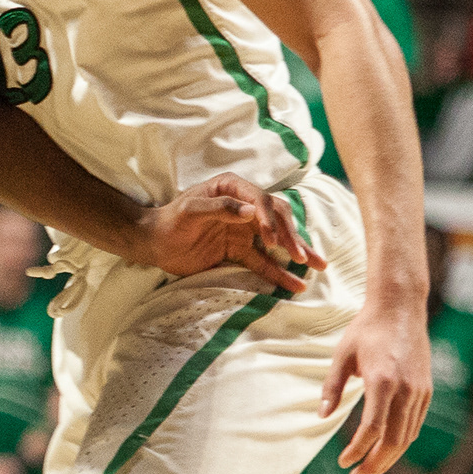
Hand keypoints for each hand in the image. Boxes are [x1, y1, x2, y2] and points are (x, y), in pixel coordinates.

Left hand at [130, 173, 326, 295]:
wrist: (154, 243)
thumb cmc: (169, 221)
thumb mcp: (190, 210)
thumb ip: (219, 207)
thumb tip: (251, 212)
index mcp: (232, 188)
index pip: (260, 199)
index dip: (269, 218)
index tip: (271, 239)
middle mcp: (243, 206)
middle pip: (277, 218)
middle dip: (291, 236)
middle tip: (301, 256)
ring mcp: (244, 230)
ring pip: (278, 240)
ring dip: (298, 251)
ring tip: (319, 265)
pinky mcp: (240, 251)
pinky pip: (264, 263)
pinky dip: (280, 273)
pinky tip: (297, 285)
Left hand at [324, 296, 430, 473]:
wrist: (400, 308)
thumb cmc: (366, 330)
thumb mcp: (341, 356)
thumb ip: (332, 388)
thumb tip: (322, 416)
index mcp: (382, 381)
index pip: (372, 430)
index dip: (357, 451)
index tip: (343, 463)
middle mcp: (406, 390)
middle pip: (394, 441)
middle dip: (375, 465)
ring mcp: (420, 391)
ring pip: (407, 436)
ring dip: (389, 457)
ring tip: (369, 468)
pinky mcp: (427, 390)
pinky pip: (415, 424)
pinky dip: (401, 441)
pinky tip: (386, 448)